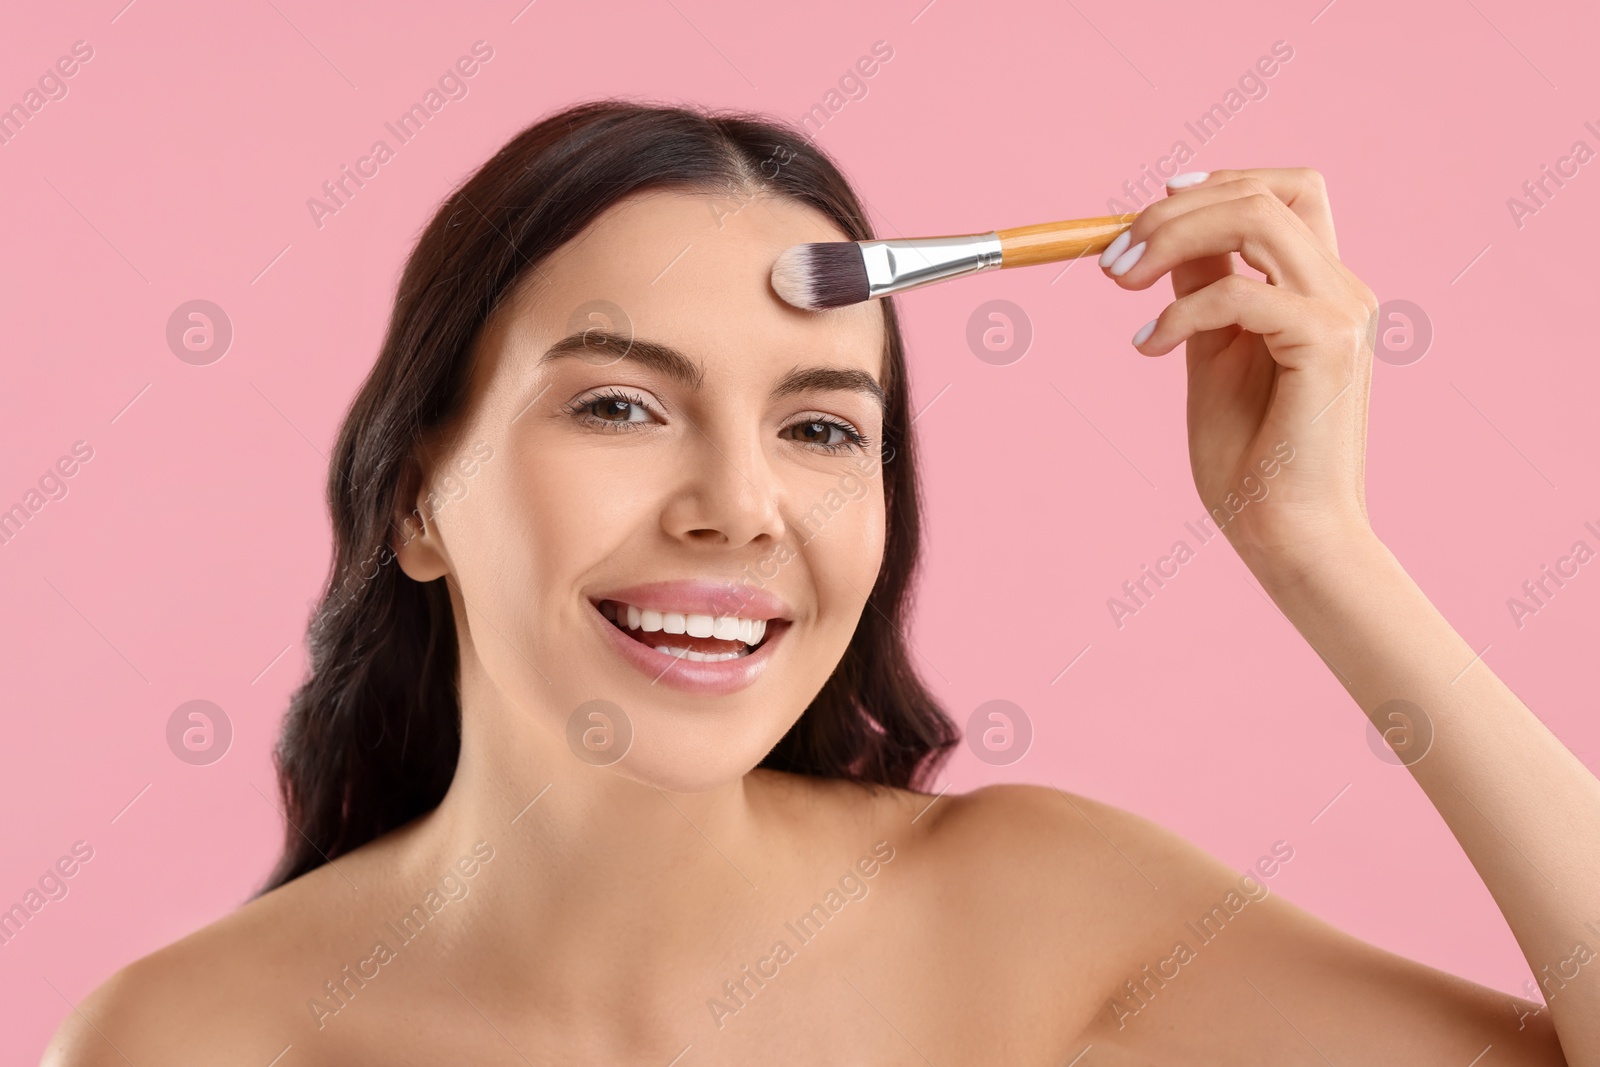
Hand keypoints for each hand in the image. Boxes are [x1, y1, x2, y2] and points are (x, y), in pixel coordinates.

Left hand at [1099, 168, 1379, 579]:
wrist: (1287, 534)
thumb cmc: (1250, 460)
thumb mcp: (1211, 356)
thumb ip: (1202, 293)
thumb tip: (1169, 241)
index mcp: (1321, 288)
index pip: (1286, 191)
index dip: (1217, 182)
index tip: (1148, 207)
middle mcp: (1342, 288)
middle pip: (1267, 191)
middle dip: (1176, 208)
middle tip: (1114, 256)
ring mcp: (1343, 311)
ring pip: (1258, 218)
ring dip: (1174, 236)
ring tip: (1122, 281)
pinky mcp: (1328, 343)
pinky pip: (1240, 293)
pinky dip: (1180, 311)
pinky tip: (1148, 346)